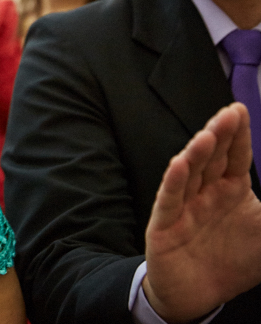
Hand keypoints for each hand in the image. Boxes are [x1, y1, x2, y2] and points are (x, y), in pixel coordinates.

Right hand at [143, 103, 260, 321]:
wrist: (198, 295)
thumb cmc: (231, 262)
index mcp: (230, 190)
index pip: (234, 157)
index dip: (237, 135)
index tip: (239, 109)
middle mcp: (206, 192)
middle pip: (211, 159)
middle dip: (219, 135)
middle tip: (228, 114)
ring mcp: (184, 205)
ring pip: (190, 174)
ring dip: (197, 154)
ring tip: (207, 135)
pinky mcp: (165, 224)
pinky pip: (170, 199)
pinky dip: (174, 182)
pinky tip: (179, 164)